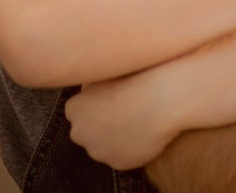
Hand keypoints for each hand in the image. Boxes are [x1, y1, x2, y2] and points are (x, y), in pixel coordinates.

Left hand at [65, 68, 181, 169]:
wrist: (161, 99)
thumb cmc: (136, 78)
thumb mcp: (106, 72)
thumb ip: (90, 85)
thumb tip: (87, 89)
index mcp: (74, 109)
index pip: (79, 111)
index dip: (97, 104)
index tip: (114, 98)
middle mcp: (79, 133)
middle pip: (88, 131)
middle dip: (102, 124)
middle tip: (126, 110)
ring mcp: (98, 151)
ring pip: (104, 146)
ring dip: (116, 137)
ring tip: (139, 121)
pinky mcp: (117, 163)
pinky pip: (122, 156)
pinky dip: (131, 148)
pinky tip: (145, 133)